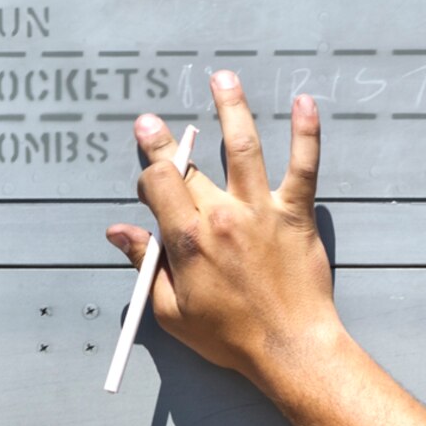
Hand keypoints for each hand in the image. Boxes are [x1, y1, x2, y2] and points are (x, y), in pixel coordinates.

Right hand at [105, 71, 342, 384]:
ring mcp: (261, 212)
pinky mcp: (296, 215)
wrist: (289, 349)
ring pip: (243, 147)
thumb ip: (144, 265)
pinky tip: (305, 103)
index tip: (147, 165)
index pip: (159, 183)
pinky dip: (306, 133)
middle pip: (190, 167)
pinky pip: (303, 166)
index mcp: (187, 241)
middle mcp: (222, 218)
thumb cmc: (229, 337)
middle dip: (168, 143)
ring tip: (223, 77)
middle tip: (152, 122)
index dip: (149, 169)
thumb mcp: (170, 311)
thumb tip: (119, 231)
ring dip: (231, 107)